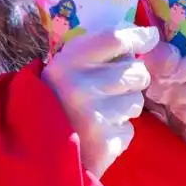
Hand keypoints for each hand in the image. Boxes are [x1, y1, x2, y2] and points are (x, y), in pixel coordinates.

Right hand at [42, 26, 158, 178]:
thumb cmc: (56, 99)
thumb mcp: (65, 67)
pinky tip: (98, 133)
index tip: (149, 37)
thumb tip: (145, 36)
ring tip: (100, 112)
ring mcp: (93, 117)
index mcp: (68, 63)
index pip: (115, 38)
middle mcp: (80, 87)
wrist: (36, 149)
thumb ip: (96, 49)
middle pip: (136, 70)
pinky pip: (129, 130)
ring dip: (125, 106)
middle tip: (112, 86)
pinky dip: (118, 132)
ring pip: (137, 101)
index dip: (138, 36)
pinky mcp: (104, 143)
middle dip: (132, 78)